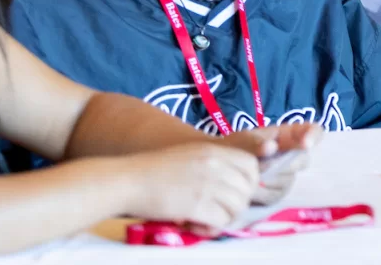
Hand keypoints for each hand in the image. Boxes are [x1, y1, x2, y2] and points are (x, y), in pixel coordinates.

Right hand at [119, 143, 259, 229]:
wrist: (129, 180)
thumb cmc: (155, 170)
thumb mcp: (190, 156)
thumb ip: (214, 165)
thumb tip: (234, 184)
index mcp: (214, 151)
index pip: (251, 165)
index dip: (248, 183)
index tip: (234, 194)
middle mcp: (215, 165)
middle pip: (248, 189)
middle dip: (237, 204)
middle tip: (218, 211)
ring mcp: (207, 184)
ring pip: (237, 207)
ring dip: (225, 218)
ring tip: (205, 220)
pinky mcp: (196, 205)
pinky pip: (221, 221)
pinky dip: (212, 229)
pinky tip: (196, 226)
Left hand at [220, 123, 321, 202]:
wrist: (218, 168)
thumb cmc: (235, 147)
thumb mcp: (244, 139)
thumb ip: (256, 143)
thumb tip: (271, 147)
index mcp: (289, 135)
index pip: (313, 131)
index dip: (314, 136)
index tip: (306, 144)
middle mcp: (293, 156)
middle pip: (302, 161)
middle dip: (282, 166)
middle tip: (260, 167)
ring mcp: (286, 176)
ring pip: (286, 181)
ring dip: (267, 182)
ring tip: (248, 178)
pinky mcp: (276, 193)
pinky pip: (274, 196)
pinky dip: (260, 194)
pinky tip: (248, 189)